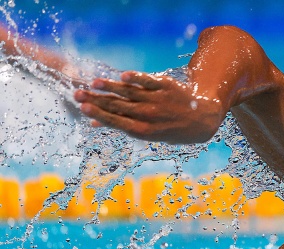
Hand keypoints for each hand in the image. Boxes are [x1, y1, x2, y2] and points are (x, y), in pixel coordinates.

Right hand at [73, 71, 225, 143]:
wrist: (203, 119)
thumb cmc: (172, 129)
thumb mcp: (150, 134)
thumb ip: (124, 125)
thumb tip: (94, 123)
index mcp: (144, 130)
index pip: (116, 121)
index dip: (98, 114)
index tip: (82, 107)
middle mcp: (150, 115)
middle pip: (118, 106)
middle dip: (96, 100)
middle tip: (77, 93)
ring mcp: (158, 100)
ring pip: (130, 93)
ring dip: (110, 87)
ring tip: (93, 83)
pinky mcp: (166, 86)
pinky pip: (148, 81)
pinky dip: (136, 78)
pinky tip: (122, 76)